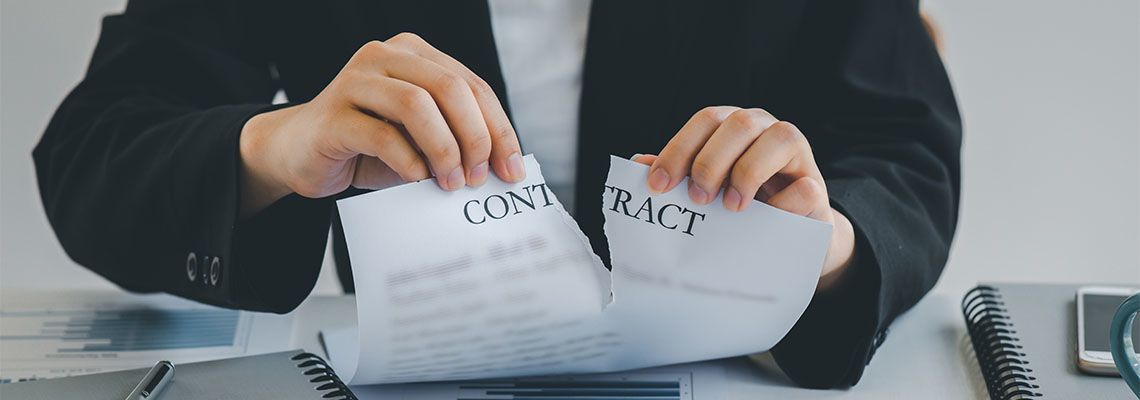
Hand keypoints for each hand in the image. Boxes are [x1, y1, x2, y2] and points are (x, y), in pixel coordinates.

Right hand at [239, 33, 525, 216]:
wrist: (299, 153)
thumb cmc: (368, 147)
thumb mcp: (420, 139)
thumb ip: (456, 139)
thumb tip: (503, 166)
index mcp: (414, 54)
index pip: (472, 85)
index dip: (498, 128)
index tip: (512, 169)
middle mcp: (385, 56)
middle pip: (450, 88)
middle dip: (475, 137)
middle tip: (478, 178)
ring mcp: (355, 81)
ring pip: (416, 104)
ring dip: (444, 148)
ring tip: (451, 183)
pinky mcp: (332, 114)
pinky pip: (381, 134)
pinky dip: (408, 160)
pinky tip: (417, 179)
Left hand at [634, 106, 855, 290]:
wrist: (787, 239)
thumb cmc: (741, 206)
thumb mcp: (707, 190)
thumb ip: (677, 175)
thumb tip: (637, 165)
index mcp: (733, 127)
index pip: (705, 121)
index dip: (679, 150)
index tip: (658, 185)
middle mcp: (765, 130)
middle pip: (737, 124)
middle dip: (710, 161)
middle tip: (697, 199)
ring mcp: (797, 154)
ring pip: (779, 137)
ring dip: (748, 173)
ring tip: (731, 207)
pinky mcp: (818, 186)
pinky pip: (806, 186)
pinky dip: (785, 203)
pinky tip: (767, 219)